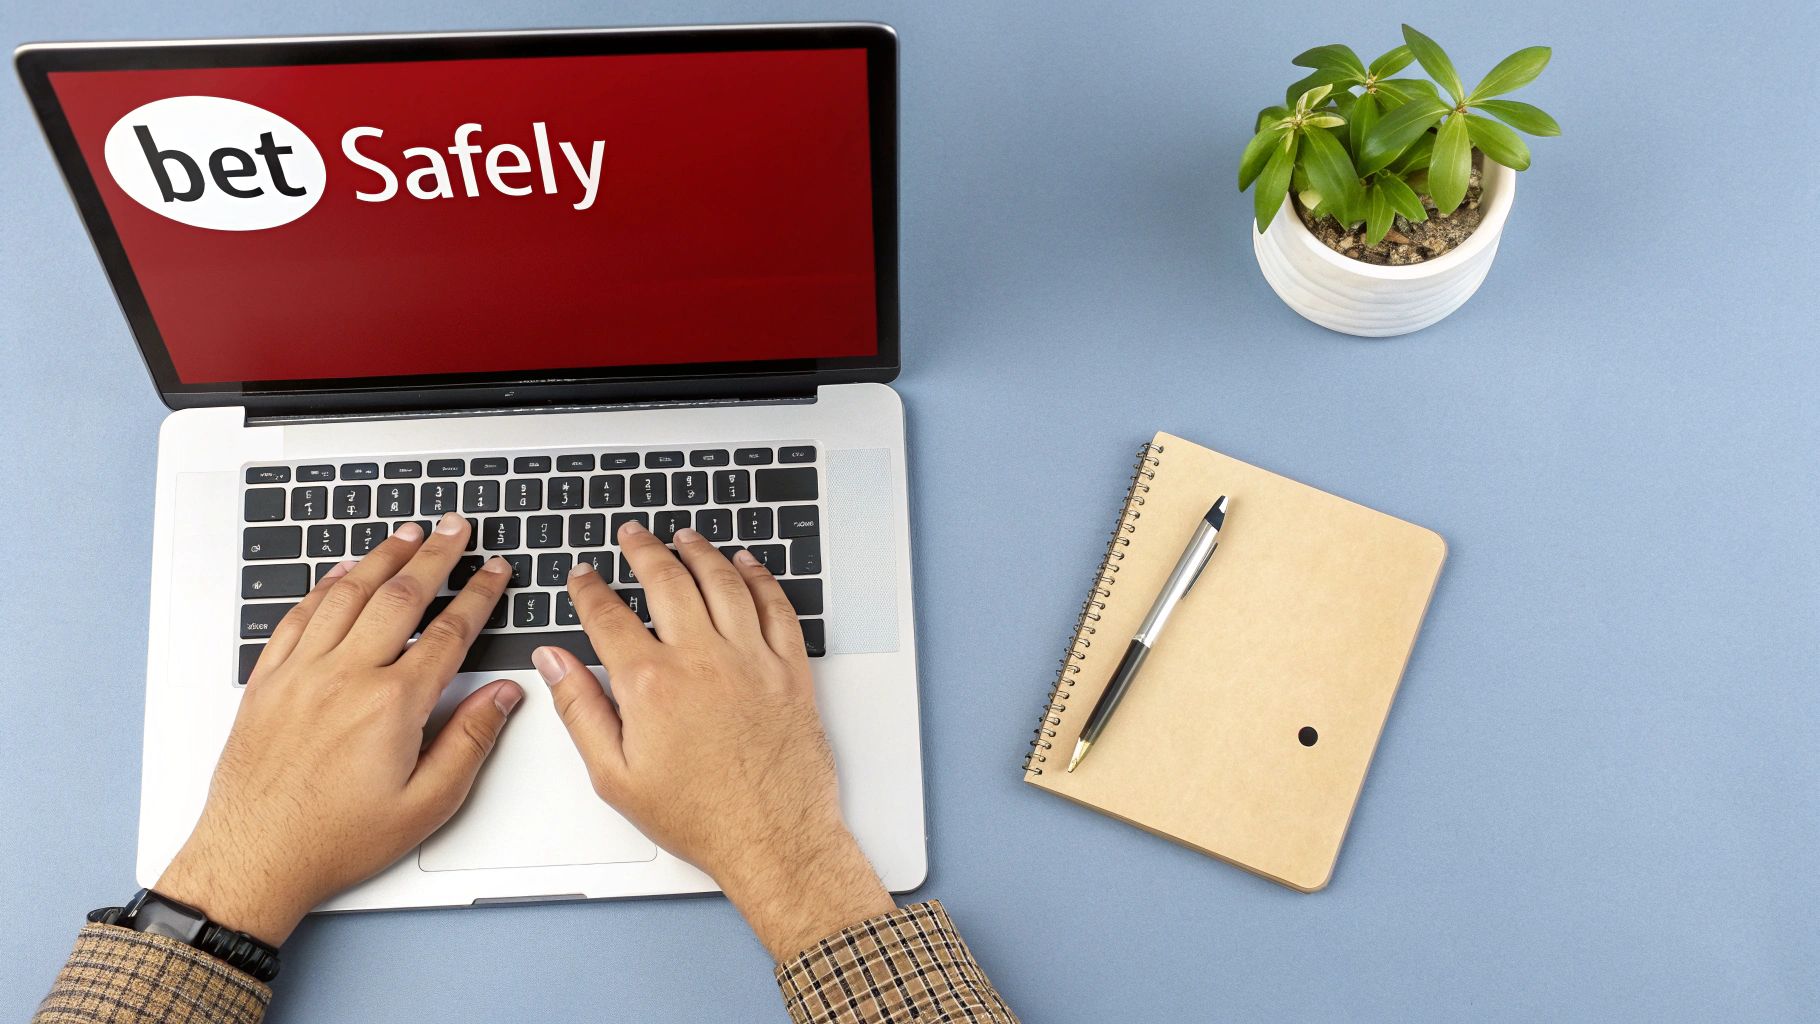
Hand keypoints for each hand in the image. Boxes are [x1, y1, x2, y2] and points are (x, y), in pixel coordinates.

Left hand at [156, 513, 522, 944]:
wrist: (252, 858)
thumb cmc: (334, 840)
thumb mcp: (426, 806)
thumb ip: (470, 742)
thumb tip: (502, 697)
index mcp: (392, 704)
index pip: (450, 631)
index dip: (479, 593)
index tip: (495, 570)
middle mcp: (345, 676)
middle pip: (401, 596)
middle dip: (436, 554)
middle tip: (457, 527)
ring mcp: (301, 674)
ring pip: (347, 594)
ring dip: (381, 557)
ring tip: (407, 534)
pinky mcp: (268, 683)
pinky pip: (298, 617)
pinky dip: (323, 587)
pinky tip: (340, 573)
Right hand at [535, 522, 891, 958]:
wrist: (773, 839)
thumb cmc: (698, 817)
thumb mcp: (615, 776)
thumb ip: (580, 709)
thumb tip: (553, 662)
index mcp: (652, 685)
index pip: (609, 616)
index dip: (590, 590)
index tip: (583, 576)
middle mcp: (703, 660)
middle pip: (668, 581)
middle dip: (644, 550)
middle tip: (633, 535)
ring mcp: (752, 659)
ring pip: (723, 582)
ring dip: (700, 552)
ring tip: (684, 537)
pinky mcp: (790, 669)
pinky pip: (776, 606)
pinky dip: (759, 578)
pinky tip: (747, 565)